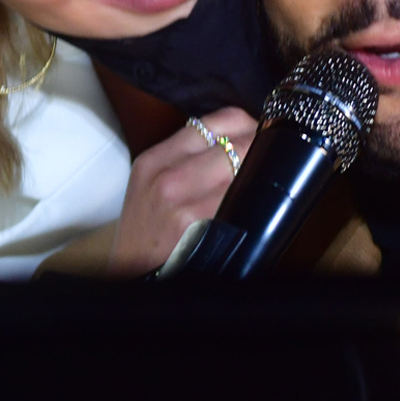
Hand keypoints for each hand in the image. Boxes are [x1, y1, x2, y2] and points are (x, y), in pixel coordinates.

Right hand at [107, 107, 258, 275]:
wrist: (128, 279)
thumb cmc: (146, 238)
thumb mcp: (151, 189)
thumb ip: (186, 162)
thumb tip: (237, 144)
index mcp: (154, 159)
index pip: (217, 121)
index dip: (247, 126)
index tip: (260, 136)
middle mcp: (165, 175)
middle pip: (236, 142)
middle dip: (260, 150)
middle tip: (271, 162)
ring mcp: (179, 200)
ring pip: (242, 168)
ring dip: (260, 176)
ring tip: (264, 185)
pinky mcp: (193, 224)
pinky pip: (239, 202)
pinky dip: (254, 203)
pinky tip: (256, 210)